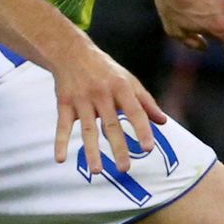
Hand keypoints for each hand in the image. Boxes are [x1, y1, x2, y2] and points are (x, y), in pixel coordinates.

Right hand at [45, 34, 167, 174]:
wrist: (71, 52)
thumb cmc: (105, 70)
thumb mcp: (129, 80)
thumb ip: (146, 102)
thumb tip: (163, 122)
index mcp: (121, 87)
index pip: (135, 112)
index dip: (142, 130)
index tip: (148, 148)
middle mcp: (102, 93)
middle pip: (111, 125)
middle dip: (118, 148)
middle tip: (125, 169)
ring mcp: (82, 98)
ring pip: (88, 129)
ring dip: (92, 151)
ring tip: (97, 171)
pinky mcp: (64, 102)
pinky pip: (62, 126)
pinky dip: (60, 142)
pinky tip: (60, 159)